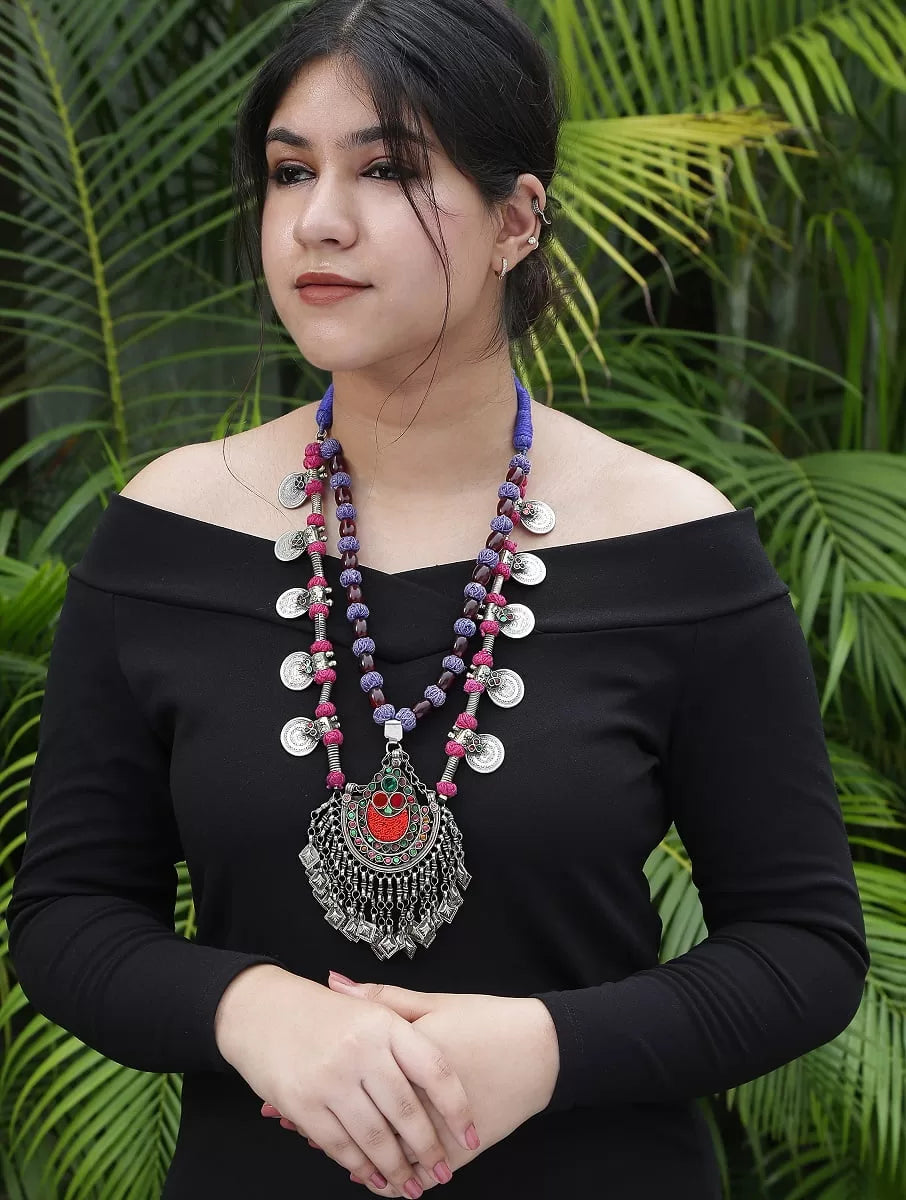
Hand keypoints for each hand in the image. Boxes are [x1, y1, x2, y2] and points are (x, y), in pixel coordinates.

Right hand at [214, 965, 476, 1197]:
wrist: (258, 1009)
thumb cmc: (319, 1010)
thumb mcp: (367, 1006)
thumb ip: (406, 1026)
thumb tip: (453, 1059)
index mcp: (384, 1024)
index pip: (434, 1071)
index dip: (457, 1108)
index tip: (471, 1135)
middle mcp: (360, 1050)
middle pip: (407, 1112)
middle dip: (429, 1150)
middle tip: (442, 1172)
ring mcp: (330, 1078)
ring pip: (375, 1136)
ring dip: (397, 1169)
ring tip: (412, 1186)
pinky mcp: (302, 1104)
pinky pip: (340, 1145)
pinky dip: (360, 1167)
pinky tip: (373, 1177)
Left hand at [263, 970, 558, 1194]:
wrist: (540, 1050)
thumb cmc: (485, 1020)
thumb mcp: (433, 1004)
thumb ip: (380, 999)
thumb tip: (333, 983)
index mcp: (407, 1055)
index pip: (350, 1080)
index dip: (314, 1092)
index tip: (282, 1100)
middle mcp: (420, 1095)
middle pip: (362, 1121)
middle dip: (324, 1128)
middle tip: (291, 1125)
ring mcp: (441, 1127)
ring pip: (387, 1154)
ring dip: (356, 1158)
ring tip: (327, 1152)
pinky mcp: (460, 1149)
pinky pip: (417, 1171)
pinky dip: (393, 1175)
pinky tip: (374, 1174)